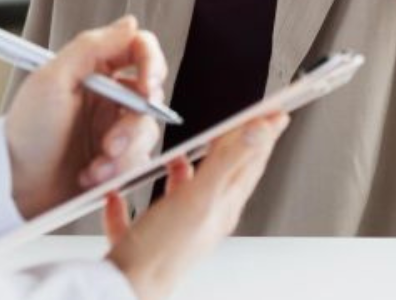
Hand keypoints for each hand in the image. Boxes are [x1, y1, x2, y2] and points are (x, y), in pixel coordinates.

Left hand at [4, 16, 168, 218]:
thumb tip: (129, 23)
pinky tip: (90, 177)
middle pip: (151, 96)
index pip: (138, 50)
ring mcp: (115, 128)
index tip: (147, 87)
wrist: (17, 186)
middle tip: (111, 144)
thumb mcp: (51, 80)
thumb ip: (91, 47)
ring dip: (122, 153)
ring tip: (94, 168)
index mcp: (94, 69)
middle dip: (133, 125)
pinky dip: (116, 171)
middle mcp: (109, 96)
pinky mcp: (119, 159)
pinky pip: (138, 161)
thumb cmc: (27, 132)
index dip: (152, 63)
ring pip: (147, 132)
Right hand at [103, 111, 289, 299]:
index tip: (276, 114)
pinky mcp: (142, 243)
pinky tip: (118, 199)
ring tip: (179, 155)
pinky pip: (138, 220)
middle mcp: (202, 218)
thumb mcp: (199, 198)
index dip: (264, 134)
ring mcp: (174, 231)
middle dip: (232, 147)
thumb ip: (227, 162)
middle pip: (223, 175)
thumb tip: (259, 132)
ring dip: (181, 173)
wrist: (125, 291)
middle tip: (244, 125)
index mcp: (221, 206)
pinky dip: (130, 206)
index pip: (250, 162)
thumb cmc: (162, 252)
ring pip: (182, 196)